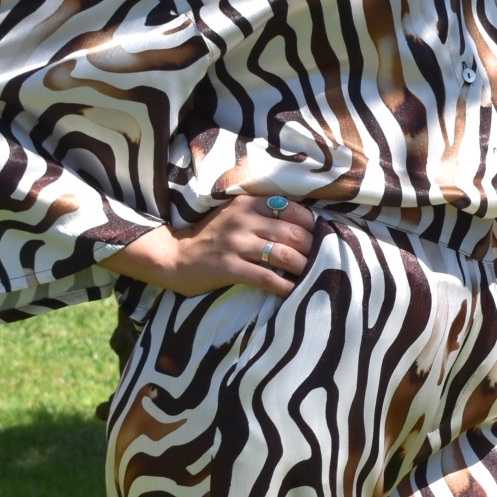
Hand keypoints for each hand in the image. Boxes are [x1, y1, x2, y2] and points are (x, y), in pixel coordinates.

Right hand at [108, 193, 316, 296]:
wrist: (174, 256)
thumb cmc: (210, 238)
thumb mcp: (234, 215)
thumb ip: (261, 215)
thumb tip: (302, 226)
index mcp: (247, 203)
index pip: (292, 208)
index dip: (311, 224)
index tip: (319, 237)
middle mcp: (243, 220)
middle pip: (293, 232)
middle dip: (313, 248)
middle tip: (322, 260)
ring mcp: (236, 244)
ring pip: (284, 255)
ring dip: (304, 267)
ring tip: (313, 275)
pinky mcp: (229, 268)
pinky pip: (267, 278)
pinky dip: (285, 287)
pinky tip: (294, 293)